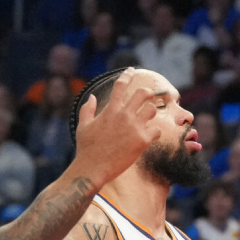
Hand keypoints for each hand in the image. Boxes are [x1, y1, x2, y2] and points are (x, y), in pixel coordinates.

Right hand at [68, 68, 158, 184]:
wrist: (92, 169)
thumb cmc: (86, 149)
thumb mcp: (83, 126)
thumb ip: (87, 109)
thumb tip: (92, 96)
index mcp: (110, 110)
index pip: (120, 85)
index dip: (127, 75)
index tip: (132, 70)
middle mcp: (123, 115)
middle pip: (143, 93)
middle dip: (148, 93)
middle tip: (148, 98)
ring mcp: (134, 127)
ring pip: (152, 109)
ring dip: (151, 113)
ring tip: (147, 120)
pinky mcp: (142, 141)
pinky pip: (156, 130)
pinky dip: (154, 133)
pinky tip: (149, 137)